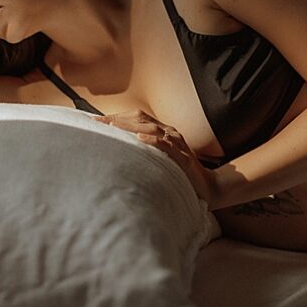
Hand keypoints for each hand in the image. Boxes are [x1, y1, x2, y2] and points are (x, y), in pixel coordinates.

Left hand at [99, 112, 214, 204]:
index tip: (97, 121)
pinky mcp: (184, 159)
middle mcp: (170, 134)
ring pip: (152, 128)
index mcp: (164, 132)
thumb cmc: (182, 176)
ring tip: (112, 126)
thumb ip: (145, 155)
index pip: (137, 118)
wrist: (210, 189)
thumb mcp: (161, 162)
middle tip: (98, 122)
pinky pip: (167, 145)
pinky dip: (153, 140)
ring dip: (130, 126)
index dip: (117, 117)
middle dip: (118, 119)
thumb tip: (121, 156)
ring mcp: (178, 145)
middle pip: (141, 119)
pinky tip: (140, 139)